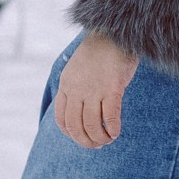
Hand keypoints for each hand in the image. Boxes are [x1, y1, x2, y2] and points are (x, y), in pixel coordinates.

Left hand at [53, 31, 138, 148]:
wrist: (113, 33)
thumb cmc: (98, 52)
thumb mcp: (77, 68)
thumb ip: (75, 87)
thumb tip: (80, 110)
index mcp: (66, 85)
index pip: (62, 119)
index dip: (71, 134)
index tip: (82, 138)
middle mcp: (76, 89)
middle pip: (76, 127)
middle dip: (86, 142)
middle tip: (97, 145)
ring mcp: (94, 89)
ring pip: (93, 126)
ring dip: (100, 138)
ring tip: (108, 140)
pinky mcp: (112, 88)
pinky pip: (110, 117)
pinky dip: (113, 129)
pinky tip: (116, 132)